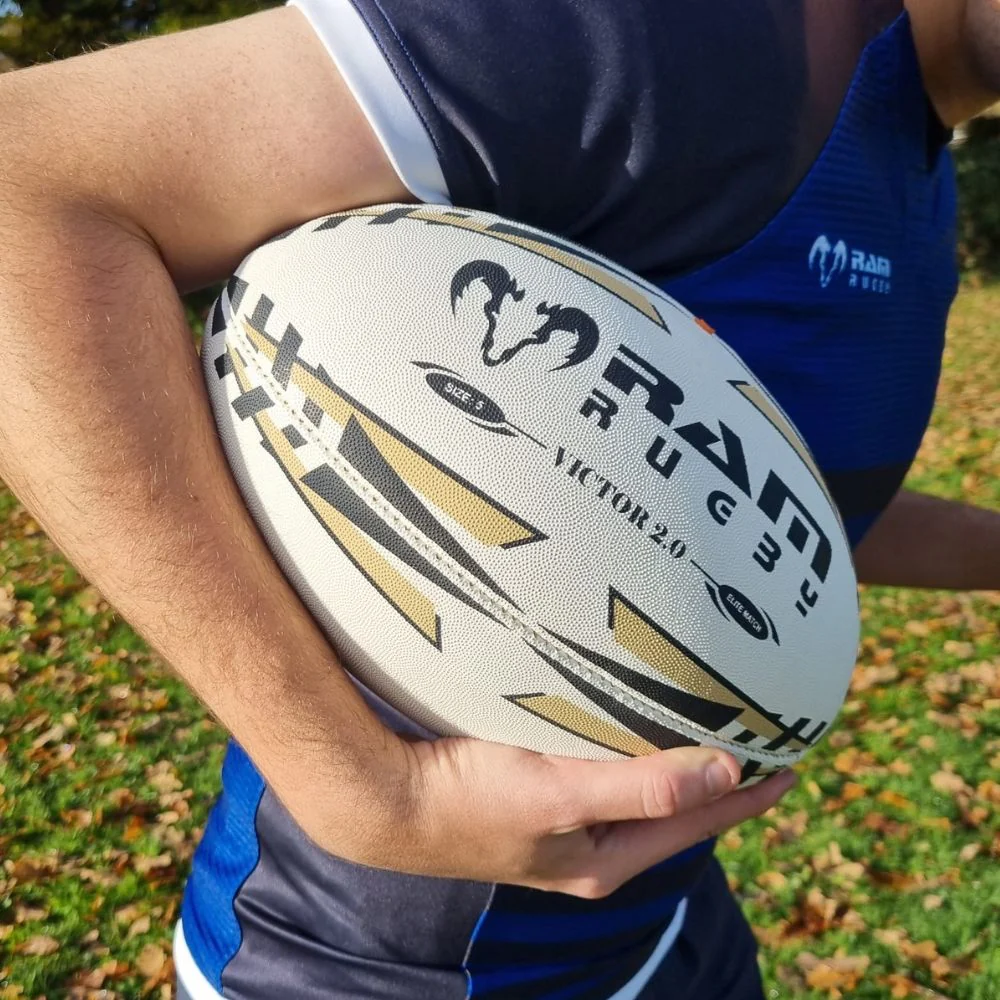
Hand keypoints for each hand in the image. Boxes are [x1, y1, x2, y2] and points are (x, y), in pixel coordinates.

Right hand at [282, 733, 794, 897]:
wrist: (385, 801)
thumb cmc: (469, 799)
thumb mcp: (561, 796)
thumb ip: (642, 789)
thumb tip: (724, 774)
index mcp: (604, 858)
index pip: (696, 822)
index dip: (745, 793)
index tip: (789, 762)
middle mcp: (588, 846)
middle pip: (672, 809)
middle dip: (716, 779)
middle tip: (756, 739)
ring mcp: (560, 823)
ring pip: (637, 789)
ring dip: (673, 762)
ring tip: (706, 730)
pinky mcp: (534, 794)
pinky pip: (601, 770)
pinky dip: (629, 749)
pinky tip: (627, 724)